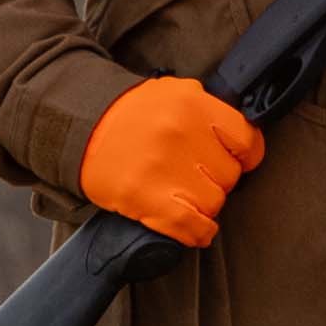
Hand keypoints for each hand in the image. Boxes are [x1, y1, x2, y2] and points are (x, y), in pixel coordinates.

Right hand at [79, 76, 264, 247]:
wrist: (78, 125)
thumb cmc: (129, 113)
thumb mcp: (172, 93)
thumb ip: (207, 111)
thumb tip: (238, 140)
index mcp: (193, 104)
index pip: (246, 140)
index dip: (244, 155)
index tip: (236, 160)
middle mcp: (183, 134)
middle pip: (229, 175)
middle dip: (216, 178)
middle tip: (195, 174)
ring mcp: (165, 169)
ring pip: (214, 202)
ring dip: (204, 204)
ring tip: (184, 194)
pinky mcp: (146, 199)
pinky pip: (192, 226)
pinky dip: (199, 232)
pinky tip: (196, 229)